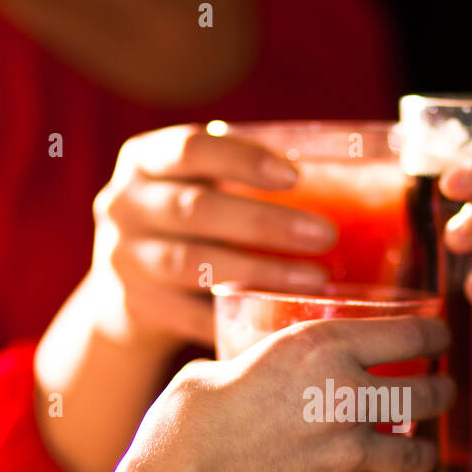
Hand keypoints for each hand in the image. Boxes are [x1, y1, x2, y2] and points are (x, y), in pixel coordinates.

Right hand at [36, 124, 338, 471]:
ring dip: (260, 273)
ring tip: (315, 280)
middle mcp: (123, 206)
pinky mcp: (136, 308)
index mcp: (144, 160)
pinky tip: (283, 322)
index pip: (191, 149)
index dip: (242, 161)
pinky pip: (193, 316)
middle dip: (265, 224)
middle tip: (326, 235)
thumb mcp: (197, 186)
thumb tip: (349, 174)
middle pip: (196, 210)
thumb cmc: (188, 225)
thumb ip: (242, 177)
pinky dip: (238, 318)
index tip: (295, 176)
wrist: (123, 290)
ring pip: (195, 265)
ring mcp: (124, 260)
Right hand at [123, 315, 454, 471]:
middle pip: (424, 394)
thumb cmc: (190, 415)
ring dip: (424, 456)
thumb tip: (249, 373)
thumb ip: (255, 367)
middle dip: (441, 395)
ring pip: (413, 453)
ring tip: (425, 456)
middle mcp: (348, 393)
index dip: (435, 337)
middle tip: (444, 395)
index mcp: (323, 346)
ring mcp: (348, 448)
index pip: (408, 335)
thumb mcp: (227, 363)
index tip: (442, 341)